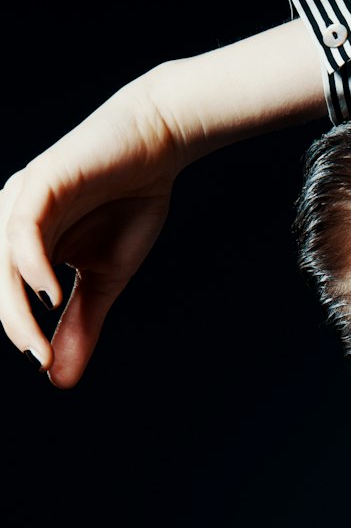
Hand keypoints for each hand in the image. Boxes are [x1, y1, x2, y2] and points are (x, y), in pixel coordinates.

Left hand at [0, 78, 182, 385]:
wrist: (158, 147)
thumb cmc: (129, 205)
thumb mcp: (105, 279)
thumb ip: (80, 325)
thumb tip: (59, 380)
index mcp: (23, 243)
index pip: (5, 296)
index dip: (20, 331)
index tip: (47, 364)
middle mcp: (13, 221)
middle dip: (13, 325)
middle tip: (42, 360)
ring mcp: (23, 199)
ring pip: (2, 261)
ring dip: (15, 309)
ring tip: (39, 346)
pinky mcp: (41, 182)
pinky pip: (23, 229)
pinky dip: (31, 266)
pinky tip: (49, 297)